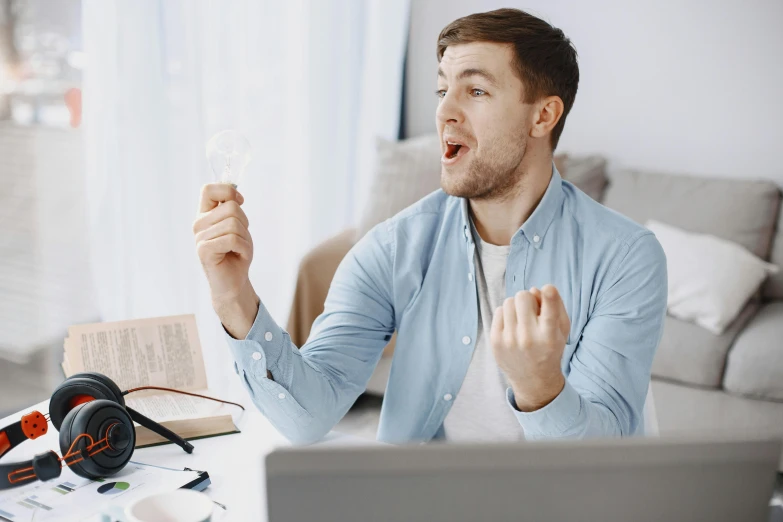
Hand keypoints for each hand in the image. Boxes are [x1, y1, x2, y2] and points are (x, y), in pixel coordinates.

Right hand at [193, 184, 257, 338]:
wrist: (233, 282)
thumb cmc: (236, 253)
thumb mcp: (238, 226)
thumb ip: (233, 209)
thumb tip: (235, 195)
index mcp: (205, 214)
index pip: (208, 189)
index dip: (227, 191)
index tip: (239, 202)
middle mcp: (199, 224)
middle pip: (231, 207)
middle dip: (244, 223)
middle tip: (239, 240)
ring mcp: (199, 237)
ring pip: (234, 224)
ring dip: (245, 238)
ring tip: (238, 249)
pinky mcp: (204, 250)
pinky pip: (232, 239)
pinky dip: (244, 248)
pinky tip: (238, 256)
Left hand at [490, 284, 570, 411]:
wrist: (533, 379)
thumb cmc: (550, 348)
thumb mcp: (562, 330)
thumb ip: (555, 306)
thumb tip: (534, 289)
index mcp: (549, 337)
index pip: (550, 312)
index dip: (550, 297)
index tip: (549, 290)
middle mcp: (529, 339)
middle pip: (523, 296)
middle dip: (528, 299)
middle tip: (531, 310)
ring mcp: (509, 340)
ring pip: (509, 301)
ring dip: (516, 306)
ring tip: (522, 319)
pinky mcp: (495, 341)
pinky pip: (498, 311)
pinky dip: (506, 314)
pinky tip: (513, 326)